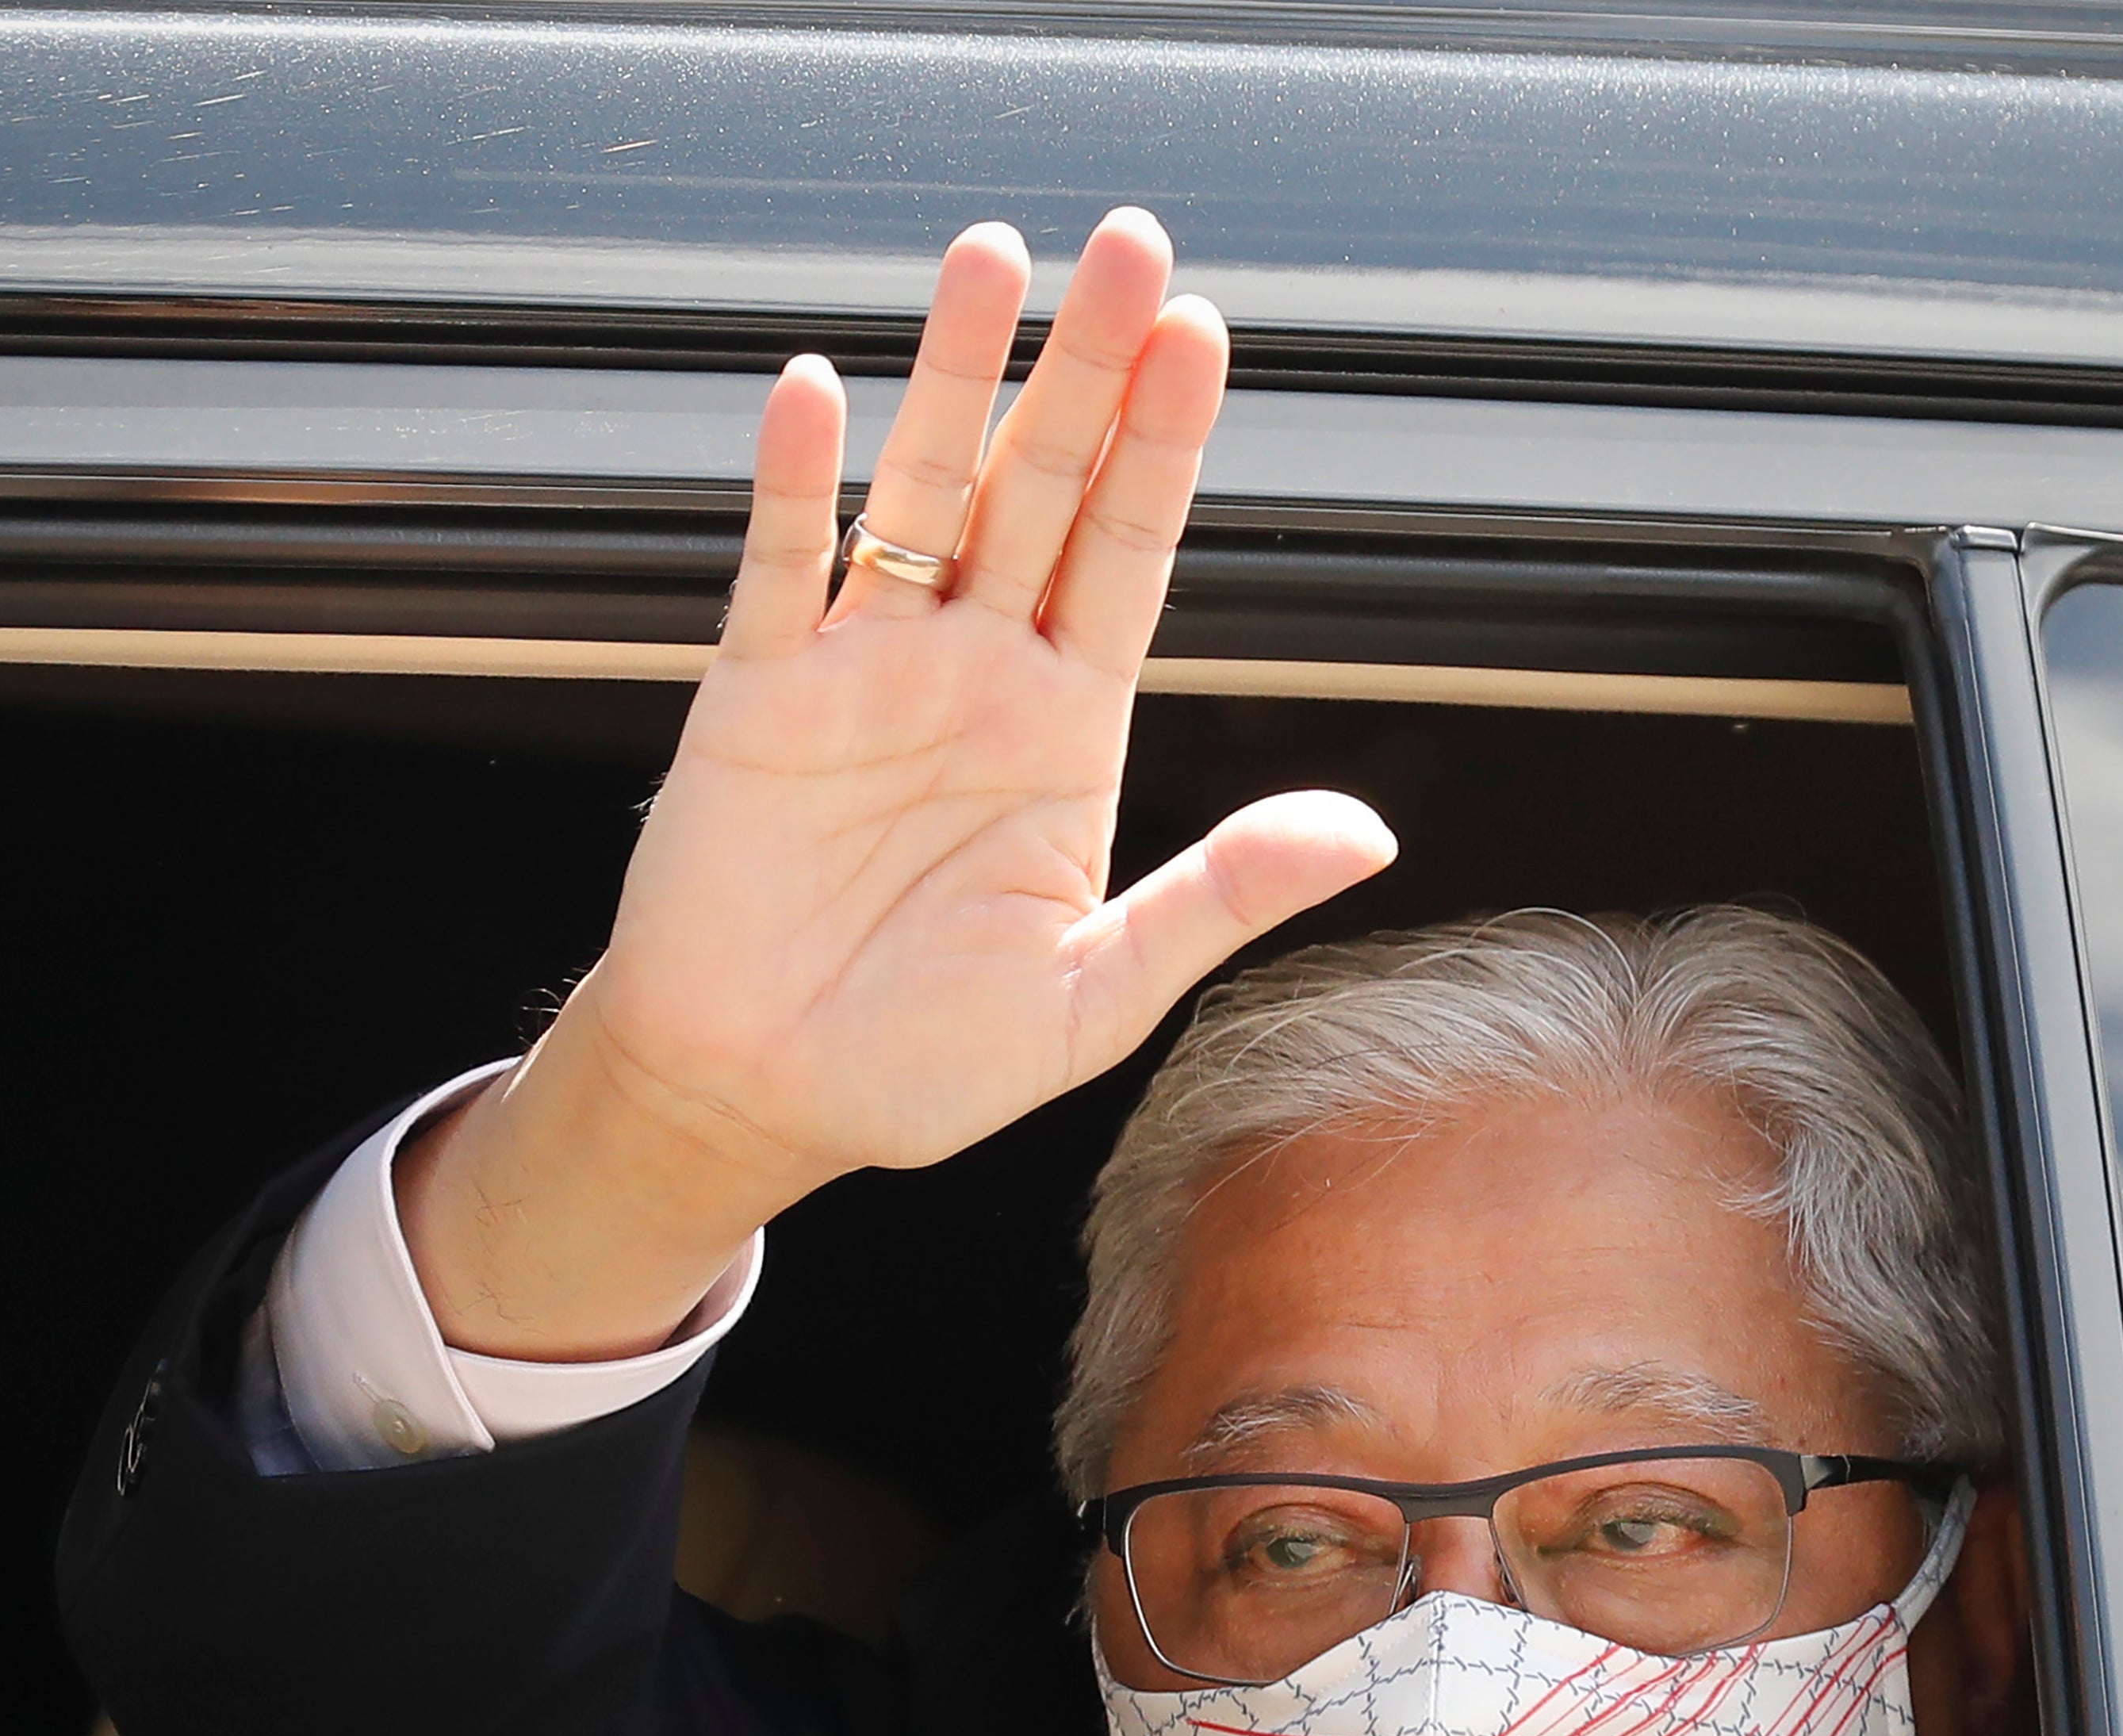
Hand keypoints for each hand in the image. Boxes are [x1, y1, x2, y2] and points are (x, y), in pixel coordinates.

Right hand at [399, 210, 1399, 1360]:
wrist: (763, 1103)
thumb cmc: (925, 1065)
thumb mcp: (1099, 995)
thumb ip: (1222, 898)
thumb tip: (1367, 833)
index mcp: (1066, 730)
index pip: (1130, 553)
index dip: (1165, 445)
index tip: (1204, 335)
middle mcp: (973, 674)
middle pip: (1041, 486)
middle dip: (1086, 367)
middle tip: (1128, 245)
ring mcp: (863, 671)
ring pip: (919, 492)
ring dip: (954, 378)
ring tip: (990, 260)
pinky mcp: (755, 698)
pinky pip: (776, 570)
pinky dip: (791, 484)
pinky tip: (812, 394)